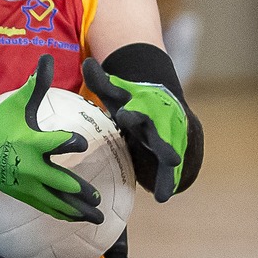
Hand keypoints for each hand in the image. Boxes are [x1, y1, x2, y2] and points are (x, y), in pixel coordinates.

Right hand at [0, 54, 102, 222]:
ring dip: (77, 210)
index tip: (83, 143)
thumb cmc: (0, 124)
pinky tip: (79, 217)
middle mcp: (30, 167)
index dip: (70, 142)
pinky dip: (64, 213)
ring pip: (56, 202)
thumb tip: (47, 58)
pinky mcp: (25, 195)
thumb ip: (36, 84)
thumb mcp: (17, 104)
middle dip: (80, 191)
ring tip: (97, 217)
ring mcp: (27, 185)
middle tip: (98, 197)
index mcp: (30, 142)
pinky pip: (48, 207)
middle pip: (60, 182)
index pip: (54, 143)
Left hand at [83, 58, 185, 202]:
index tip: (127, 114)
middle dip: (164, 144)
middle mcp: (159, 123)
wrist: (161, 102)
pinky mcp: (169, 153)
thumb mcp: (117, 92)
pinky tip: (164, 196)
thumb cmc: (133, 99)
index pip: (139, 109)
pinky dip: (167, 182)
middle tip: (171, 156)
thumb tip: (86, 62)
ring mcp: (166, 138)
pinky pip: (168, 169)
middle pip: (161, 134)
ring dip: (170, 165)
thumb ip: (101, 80)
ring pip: (169, 151)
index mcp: (144, 107)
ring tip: (170, 180)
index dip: (134, 113)